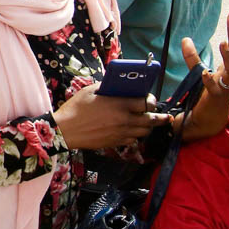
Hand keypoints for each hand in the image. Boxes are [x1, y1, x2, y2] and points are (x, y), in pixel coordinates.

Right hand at [53, 85, 171, 149]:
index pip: (146, 103)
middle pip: (151, 120)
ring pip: (144, 131)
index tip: (150, 99)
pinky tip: (133, 131)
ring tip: (150, 123)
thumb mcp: (90, 91)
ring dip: (149, 127)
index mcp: (119, 104)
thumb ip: (107, 88)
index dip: (151, 101)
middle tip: (163, 115)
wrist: (65, 131)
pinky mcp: (116, 143)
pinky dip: (136, 135)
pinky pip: (133, 140)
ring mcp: (121, 133)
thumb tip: (118, 86)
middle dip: (159, 117)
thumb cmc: (76, 108)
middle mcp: (124, 120)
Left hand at [179, 11, 228, 141]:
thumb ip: (192, 57)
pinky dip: (210, 80)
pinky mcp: (215, 100)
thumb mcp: (198, 71)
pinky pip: (216, 89)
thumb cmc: (205, 95)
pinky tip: (205, 73)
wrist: (204, 121)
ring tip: (223, 43)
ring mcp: (225, 87)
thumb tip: (185, 39)